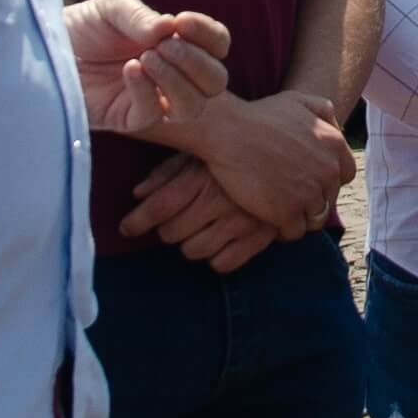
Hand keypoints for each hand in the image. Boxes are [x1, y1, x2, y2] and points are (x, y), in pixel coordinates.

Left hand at [65, 0, 230, 136]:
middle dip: (196, 62)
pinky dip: (146, 91)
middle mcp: (171, 75)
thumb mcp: (111, 8)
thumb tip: (169, 30)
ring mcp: (151, 100)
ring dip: (178, 81)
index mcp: (176, 44)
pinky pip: (151, 116)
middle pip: (217, 81)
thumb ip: (140, 16)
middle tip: (164, 46)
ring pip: (194, 107)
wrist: (42, 47)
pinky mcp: (126, 119)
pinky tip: (128, 70)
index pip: (217, 46)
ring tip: (147, 58)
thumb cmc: (82, 26)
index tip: (181, 21)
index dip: (209, 35)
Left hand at [121, 151, 279, 272]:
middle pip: (172, 233)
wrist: (291, 156)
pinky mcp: (259, 238)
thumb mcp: (201, 153)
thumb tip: (138, 194)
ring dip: (188, 244)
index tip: (125, 228)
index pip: (159, 207)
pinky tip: (218, 242)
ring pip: (194, 251)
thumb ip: (167, 172)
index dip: (136, 221)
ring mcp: (240, 222)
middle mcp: (220, 200)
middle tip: (170, 223)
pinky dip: (215, 258)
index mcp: (203, 176)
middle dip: (165, 230)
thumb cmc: (236, 153)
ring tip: (195, 231)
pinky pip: (224, 264)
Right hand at [189, 87, 356, 239]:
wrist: (228, 131)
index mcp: (334, 145)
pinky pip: (294, 232)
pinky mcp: (288, 212)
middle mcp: (328, 171)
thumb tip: (335, 126)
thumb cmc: (258, 115)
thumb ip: (322, 110)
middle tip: (287, 196)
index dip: (327, 179)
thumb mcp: (297, 100)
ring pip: (314, 219)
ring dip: (299, 217)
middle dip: (312, 199)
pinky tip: (268, 219)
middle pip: (329, 198)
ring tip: (278, 210)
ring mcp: (310, 193)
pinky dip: (283, 229)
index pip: (346, 174)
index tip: (307, 180)